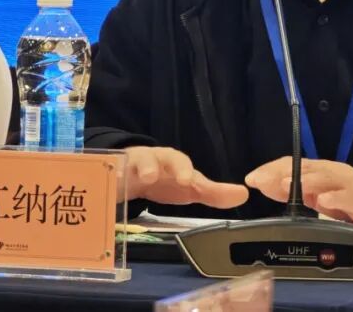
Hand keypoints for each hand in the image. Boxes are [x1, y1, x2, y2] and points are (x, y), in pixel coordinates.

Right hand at [120, 146, 248, 208]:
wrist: (133, 174)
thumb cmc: (165, 180)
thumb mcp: (188, 188)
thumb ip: (213, 193)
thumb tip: (244, 195)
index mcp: (171, 162)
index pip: (178, 161)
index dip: (182, 170)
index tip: (187, 181)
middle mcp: (151, 159)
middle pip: (152, 157)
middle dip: (153, 164)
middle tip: (152, 176)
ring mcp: (130, 166)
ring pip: (130, 163)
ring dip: (132, 169)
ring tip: (134, 179)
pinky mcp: (112, 173)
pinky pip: (109, 173)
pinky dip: (110, 177)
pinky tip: (110, 183)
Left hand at [244, 157, 352, 227]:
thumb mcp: (323, 198)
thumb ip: (301, 193)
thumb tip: (275, 187)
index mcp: (319, 174)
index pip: (292, 166)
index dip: (270, 170)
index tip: (251, 178)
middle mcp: (330, 174)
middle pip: (303, 169)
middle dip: (278, 174)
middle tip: (258, 180)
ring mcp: (345, 184)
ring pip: (323, 178)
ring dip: (303, 181)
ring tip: (285, 185)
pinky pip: (348, 197)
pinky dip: (336, 199)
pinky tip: (325, 203)